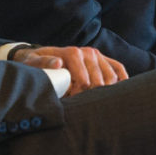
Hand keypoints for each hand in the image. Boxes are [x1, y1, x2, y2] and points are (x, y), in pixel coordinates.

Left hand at [12, 45, 127, 94]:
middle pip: (98, 76)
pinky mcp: (104, 60)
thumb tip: (58, 63)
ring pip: (111, 75)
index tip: (74, 97)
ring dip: (106, 90)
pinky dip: (122, 78)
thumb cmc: (37, 64)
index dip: (80, 87)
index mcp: (72, 52)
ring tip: (95, 100)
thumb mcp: (33, 62)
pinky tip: (121, 91)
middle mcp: (87, 52)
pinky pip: (118, 68)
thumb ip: (43, 63)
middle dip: (92, 92)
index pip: (83, 73)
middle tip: (84, 102)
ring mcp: (97, 56)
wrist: (43, 57)